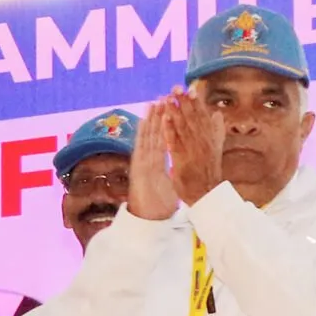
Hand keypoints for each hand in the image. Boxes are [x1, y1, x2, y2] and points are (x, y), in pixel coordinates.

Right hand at [126, 102, 180, 221]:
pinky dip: (143, 135)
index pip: (161, 139)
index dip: (164, 123)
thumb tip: (175, 165)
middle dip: (157, 116)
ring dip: (150, 120)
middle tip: (161, 96)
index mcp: (154, 163)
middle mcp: (147, 160)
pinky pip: (143, 148)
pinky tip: (145, 121)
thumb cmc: (157, 203)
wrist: (147, 218)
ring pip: (147, 137)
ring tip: (154, 102)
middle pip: (153, 134)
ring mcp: (142, 163)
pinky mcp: (140, 168)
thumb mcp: (168, 184)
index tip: (168, 107)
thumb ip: (170, 172)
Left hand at [165, 89, 222, 204]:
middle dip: (183, 101)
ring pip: (182, 127)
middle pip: (192, 118)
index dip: (195, 101)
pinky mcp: (181, 159)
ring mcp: (191, 150)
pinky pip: (174, 142)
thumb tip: (218, 114)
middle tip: (175, 87)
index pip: (202, 115)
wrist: (207, 192)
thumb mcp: (216, 147)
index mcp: (210, 137)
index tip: (190, 87)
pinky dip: (169, 130)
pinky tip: (164, 118)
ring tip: (167, 98)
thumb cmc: (209, 170)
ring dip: (174, 111)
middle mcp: (202, 141)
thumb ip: (216, 131)